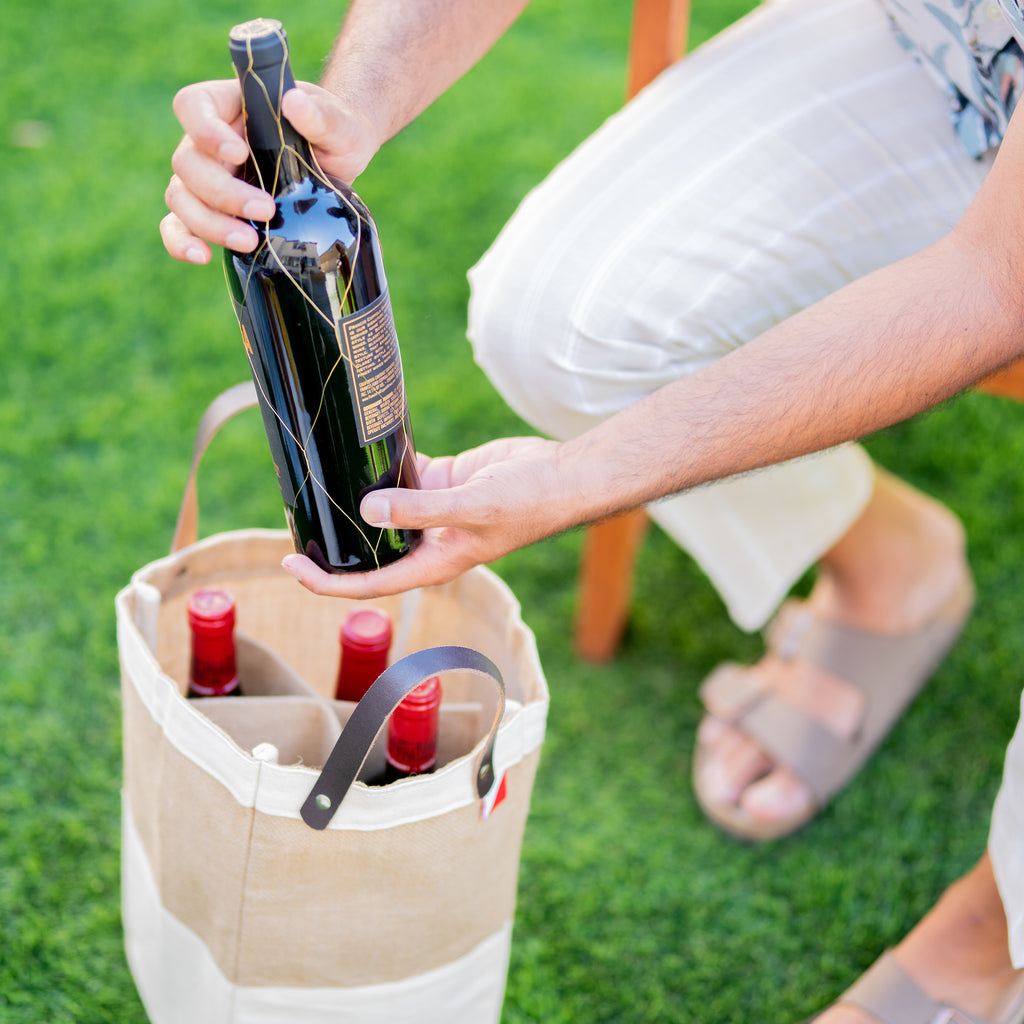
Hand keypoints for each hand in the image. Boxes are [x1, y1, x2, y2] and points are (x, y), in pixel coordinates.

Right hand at [160, 79, 380, 263]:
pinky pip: (179, 226)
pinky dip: (182, 242)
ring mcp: (206, 179)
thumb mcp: (341, 125)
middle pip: (187, 162)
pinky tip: (203, 256)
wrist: (341, 168)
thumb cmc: (336, 136)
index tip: (238, 153)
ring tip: (249, 242)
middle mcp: (209, 143)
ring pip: (180, 197)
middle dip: (221, 192)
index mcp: (231, 107)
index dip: (205, 129)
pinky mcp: (214, 213)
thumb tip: (294, 103)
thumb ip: (322, 117)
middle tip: (265, 210)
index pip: (195, 105)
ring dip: (208, 223)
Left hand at [280, 437, 569, 598]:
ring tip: (315, 480)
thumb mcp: (472, 507)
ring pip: (381, 509)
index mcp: (434, 562)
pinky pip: (401, 476)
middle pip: (369, 550)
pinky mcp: (441, 481)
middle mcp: (428, 542)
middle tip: (293, 518)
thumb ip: (421, 510)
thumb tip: (367, 509)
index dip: (327, 581)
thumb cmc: (529, 503)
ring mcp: (433, 511)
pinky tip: (358, 448)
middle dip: (334, 541)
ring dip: (354, 499)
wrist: (562, 476)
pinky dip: (380, 465)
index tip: (292, 563)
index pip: (370, 582)